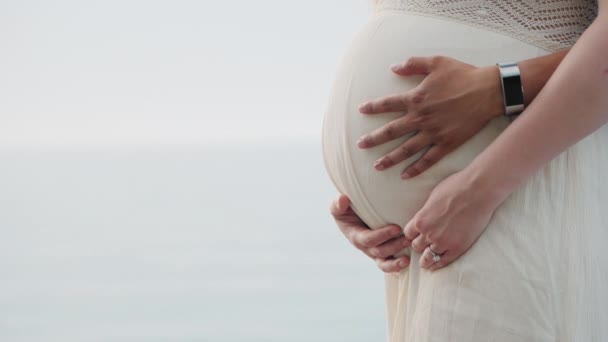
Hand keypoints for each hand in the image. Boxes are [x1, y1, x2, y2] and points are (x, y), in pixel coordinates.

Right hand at [330, 194, 410, 271]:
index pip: (368, 239)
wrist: (353, 216)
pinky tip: (409, 264)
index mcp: (355, 236)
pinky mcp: (383, 254)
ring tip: (410, 256)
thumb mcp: (339, 207)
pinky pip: (389, 265)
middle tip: (408, 239)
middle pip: (379, 252)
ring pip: (384, 263)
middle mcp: (365, 247)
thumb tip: (343, 199)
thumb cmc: (347, 211)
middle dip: (394, 247)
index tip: (396, 228)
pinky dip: (398, 268)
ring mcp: (374, 252)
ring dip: (396, 262)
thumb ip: (338, 204)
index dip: (382, 235)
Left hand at [357, 56, 503, 178]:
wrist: (489, 91)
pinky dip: (416, 168)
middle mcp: (421, 118)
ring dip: (390, 158)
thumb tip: (393, 68)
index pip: (388, 104)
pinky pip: (428, 159)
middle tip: (360, 145)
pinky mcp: (447, 143)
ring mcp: (433, 132)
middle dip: (374, 139)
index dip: (373, 107)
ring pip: (406, 149)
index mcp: (416, 98)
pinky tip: (405, 175)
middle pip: (392, 131)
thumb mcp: (436, 62)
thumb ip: (412, 64)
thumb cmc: (462, 74)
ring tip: (377, 166)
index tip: (361, 111)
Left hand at [402, 169, 502, 270]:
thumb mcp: (432, 197)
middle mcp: (429, 234)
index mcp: (420, 220)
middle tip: (423, 245)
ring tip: (425, 261)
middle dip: (419, 244)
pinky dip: (438, 265)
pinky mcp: (458, 248)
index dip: (412, 234)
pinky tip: (435, 266)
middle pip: (416, 246)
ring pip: (427, 257)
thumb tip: (423, 216)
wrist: (478, 191)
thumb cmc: (456, 188)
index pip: (408, 234)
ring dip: (426, 258)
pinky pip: (443, 262)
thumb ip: (426, 211)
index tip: (415, 235)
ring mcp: (443, 243)